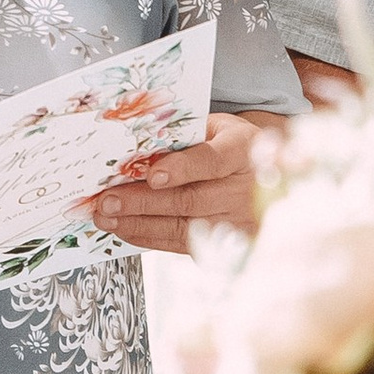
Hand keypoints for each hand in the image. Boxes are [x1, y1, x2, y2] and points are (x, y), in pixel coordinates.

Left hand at [84, 111, 265, 256]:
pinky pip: (182, 244)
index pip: (212, 161)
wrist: (266, 174)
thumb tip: (134, 150)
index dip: (182, 169)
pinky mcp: (225, 245)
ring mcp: (237, 221)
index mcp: (243, 150)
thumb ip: (184, 136)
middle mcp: (244, 190)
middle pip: (190, 199)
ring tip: (107, 217)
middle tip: (108, 200)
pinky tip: (125, 228)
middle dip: (143, 202)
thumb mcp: (215, 128)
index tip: (152, 175)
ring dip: (139, 223)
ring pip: (183, 226)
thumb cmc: (229, 145)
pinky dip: (149, 237)